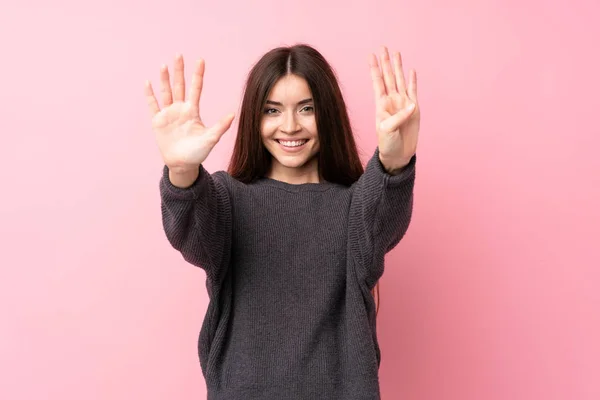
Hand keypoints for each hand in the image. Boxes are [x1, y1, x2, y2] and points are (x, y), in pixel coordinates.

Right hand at [145, 54, 234, 174]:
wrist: (183, 164)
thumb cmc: (198, 152)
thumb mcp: (211, 139)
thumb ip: (220, 126)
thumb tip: (233, 115)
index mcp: (193, 111)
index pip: (196, 88)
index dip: (198, 75)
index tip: (200, 60)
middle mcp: (180, 109)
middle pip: (179, 86)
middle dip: (179, 71)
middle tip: (179, 54)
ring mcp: (168, 114)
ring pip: (166, 92)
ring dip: (164, 79)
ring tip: (164, 65)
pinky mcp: (158, 121)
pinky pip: (153, 105)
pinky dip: (150, 94)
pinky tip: (147, 82)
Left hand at [369, 46, 419, 172]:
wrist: (398, 154)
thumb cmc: (388, 144)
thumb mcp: (387, 131)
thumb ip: (398, 117)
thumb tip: (411, 105)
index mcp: (381, 104)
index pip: (377, 82)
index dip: (375, 68)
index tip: (371, 55)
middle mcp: (391, 100)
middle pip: (388, 76)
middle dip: (386, 62)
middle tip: (383, 47)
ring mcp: (403, 103)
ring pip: (400, 80)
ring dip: (398, 67)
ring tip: (397, 53)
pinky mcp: (414, 109)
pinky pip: (413, 91)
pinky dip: (412, 80)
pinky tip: (411, 71)